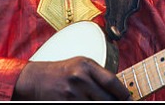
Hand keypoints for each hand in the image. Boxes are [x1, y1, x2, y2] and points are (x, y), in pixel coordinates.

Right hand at [13, 56, 130, 100]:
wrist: (35, 79)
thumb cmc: (62, 71)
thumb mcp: (81, 64)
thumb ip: (99, 75)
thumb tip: (120, 91)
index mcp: (86, 65)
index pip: (111, 82)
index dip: (124, 94)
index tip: (130, 99)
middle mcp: (79, 79)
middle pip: (106, 99)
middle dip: (115, 104)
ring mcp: (71, 94)